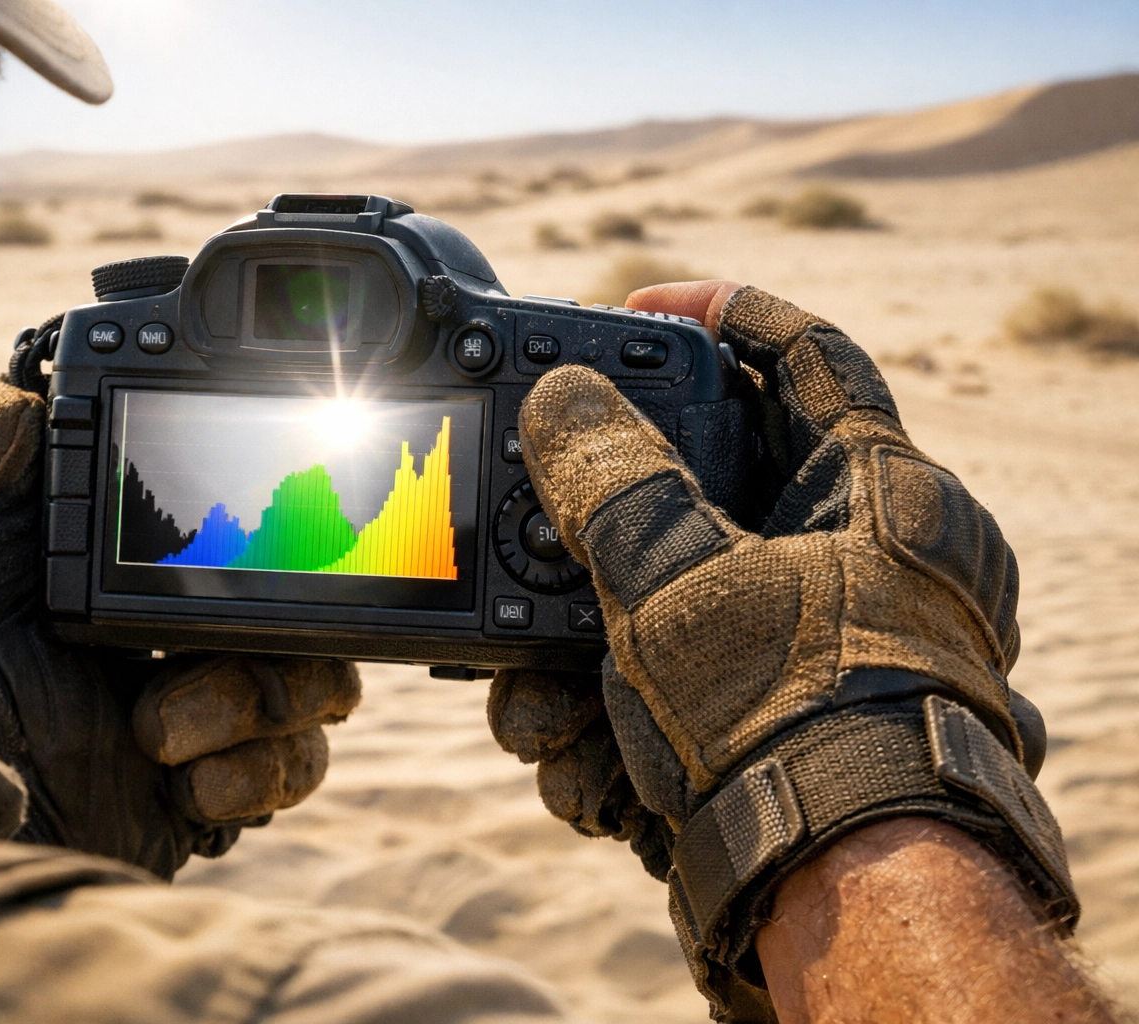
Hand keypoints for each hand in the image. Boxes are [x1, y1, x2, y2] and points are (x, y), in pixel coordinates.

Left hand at [0, 376, 360, 878]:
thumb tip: (26, 382)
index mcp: (138, 584)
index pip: (244, 549)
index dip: (270, 540)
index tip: (262, 537)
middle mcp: (181, 649)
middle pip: (304, 619)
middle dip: (272, 636)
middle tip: (193, 652)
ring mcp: (204, 724)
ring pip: (315, 692)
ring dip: (251, 707)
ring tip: (157, 731)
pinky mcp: (211, 797)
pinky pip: (290, 772)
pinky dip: (254, 774)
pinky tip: (185, 782)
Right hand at [492, 281, 1072, 1019]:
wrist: (842, 899)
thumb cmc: (797, 721)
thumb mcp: (682, 580)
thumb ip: (611, 478)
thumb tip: (560, 398)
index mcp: (875, 494)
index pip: (804, 353)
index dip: (717, 309)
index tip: (637, 301)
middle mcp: (853, 560)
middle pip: (705, 486)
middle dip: (598, 529)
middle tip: (536, 530)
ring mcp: (811, 642)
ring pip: (666, 599)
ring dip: (579, 654)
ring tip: (538, 707)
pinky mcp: (770, 714)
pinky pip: (670, 680)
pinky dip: (611, 718)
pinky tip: (582, 765)